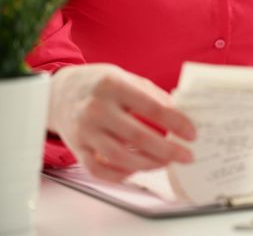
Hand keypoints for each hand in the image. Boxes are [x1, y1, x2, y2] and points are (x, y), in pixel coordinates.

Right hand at [48, 64, 195, 181]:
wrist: (60, 92)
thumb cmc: (100, 84)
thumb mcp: (127, 78)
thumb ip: (153, 95)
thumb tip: (180, 115)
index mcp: (113, 86)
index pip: (152, 108)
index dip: (175, 123)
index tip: (192, 134)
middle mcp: (96, 109)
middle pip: (137, 136)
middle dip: (167, 150)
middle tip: (186, 156)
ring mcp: (84, 131)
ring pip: (120, 157)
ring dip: (149, 164)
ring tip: (166, 162)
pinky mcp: (77, 148)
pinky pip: (100, 170)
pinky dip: (122, 174)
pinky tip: (138, 168)